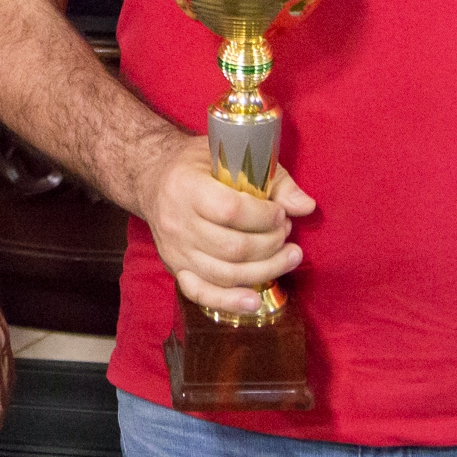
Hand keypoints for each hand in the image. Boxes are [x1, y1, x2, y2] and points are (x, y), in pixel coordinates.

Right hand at [135, 133, 312, 316]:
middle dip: (271, 243)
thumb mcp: (230, 155)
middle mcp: (177, 222)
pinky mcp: (175, 268)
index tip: (280, 212)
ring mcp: (175, 250)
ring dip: (265, 269)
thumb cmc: (197, 165)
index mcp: (187, 187)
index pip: (230, 211)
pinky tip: (254, 301)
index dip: (264, 216)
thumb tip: (305, 205)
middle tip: (285, 231)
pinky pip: (201, 293)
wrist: (152, 178)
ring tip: (288, 256)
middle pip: (233, 248)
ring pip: (225, 273)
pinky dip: (229, 301)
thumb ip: (272, 178)